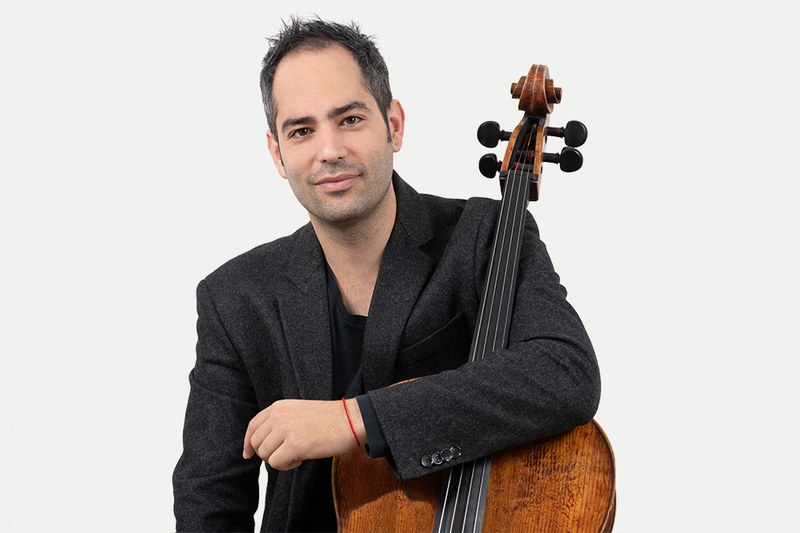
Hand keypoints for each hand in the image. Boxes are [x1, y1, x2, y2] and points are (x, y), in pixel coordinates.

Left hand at [242, 398, 366, 470]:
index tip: (249, 453)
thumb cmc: (330, 418)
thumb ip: (280, 421)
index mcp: (279, 407)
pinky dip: (287, 466)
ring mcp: (285, 430)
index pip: (253, 426)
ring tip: (297, 455)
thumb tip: (265, 442)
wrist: (350, 420)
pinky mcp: (294, 445)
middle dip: (267, 454)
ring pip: (265, 455)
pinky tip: (301, 459)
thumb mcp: (298, 411)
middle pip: (256, 443)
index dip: (249, 442)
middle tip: (285, 455)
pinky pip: (276, 463)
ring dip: (279, 460)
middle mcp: (279, 416)